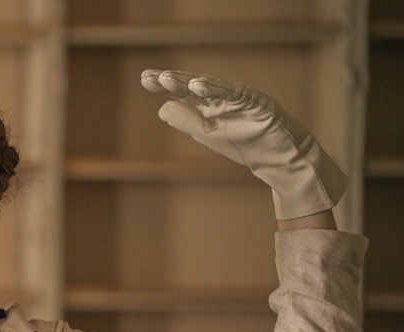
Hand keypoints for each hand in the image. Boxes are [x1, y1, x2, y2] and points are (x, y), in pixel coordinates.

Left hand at [140, 69, 345, 219]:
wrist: (281, 160)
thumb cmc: (247, 145)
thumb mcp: (209, 135)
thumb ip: (188, 122)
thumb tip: (162, 108)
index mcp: (212, 104)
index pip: (185, 92)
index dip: (165, 86)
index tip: (145, 80)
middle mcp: (225, 97)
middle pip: (195, 86)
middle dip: (173, 81)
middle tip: (150, 76)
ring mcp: (242, 98)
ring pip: (212, 86)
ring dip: (189, 82)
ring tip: (167, 78)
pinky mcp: (258, 103)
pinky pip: (235, 93)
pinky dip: (216, 88)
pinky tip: (197, 84)